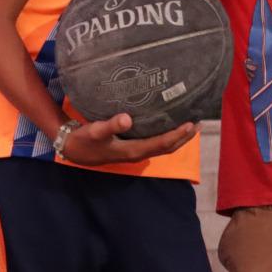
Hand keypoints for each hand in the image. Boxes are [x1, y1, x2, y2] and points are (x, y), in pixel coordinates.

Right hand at [58, 113, 195, 166]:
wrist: (72, 148)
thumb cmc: (85, 140)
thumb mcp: (95, 131)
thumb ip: (111, 125)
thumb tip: (128, 118)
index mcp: (133, 150)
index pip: (161, 144)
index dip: (177, 135)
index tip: (191, 124)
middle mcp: (138, 153)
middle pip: (167, 147)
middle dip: (184, 137)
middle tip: (199, 123)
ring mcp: (135, 152)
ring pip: (163, 146)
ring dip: (178, 137)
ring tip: (191, 125)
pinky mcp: (131, 147)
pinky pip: (155, 143)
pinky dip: (167, 136)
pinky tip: (169, 125)